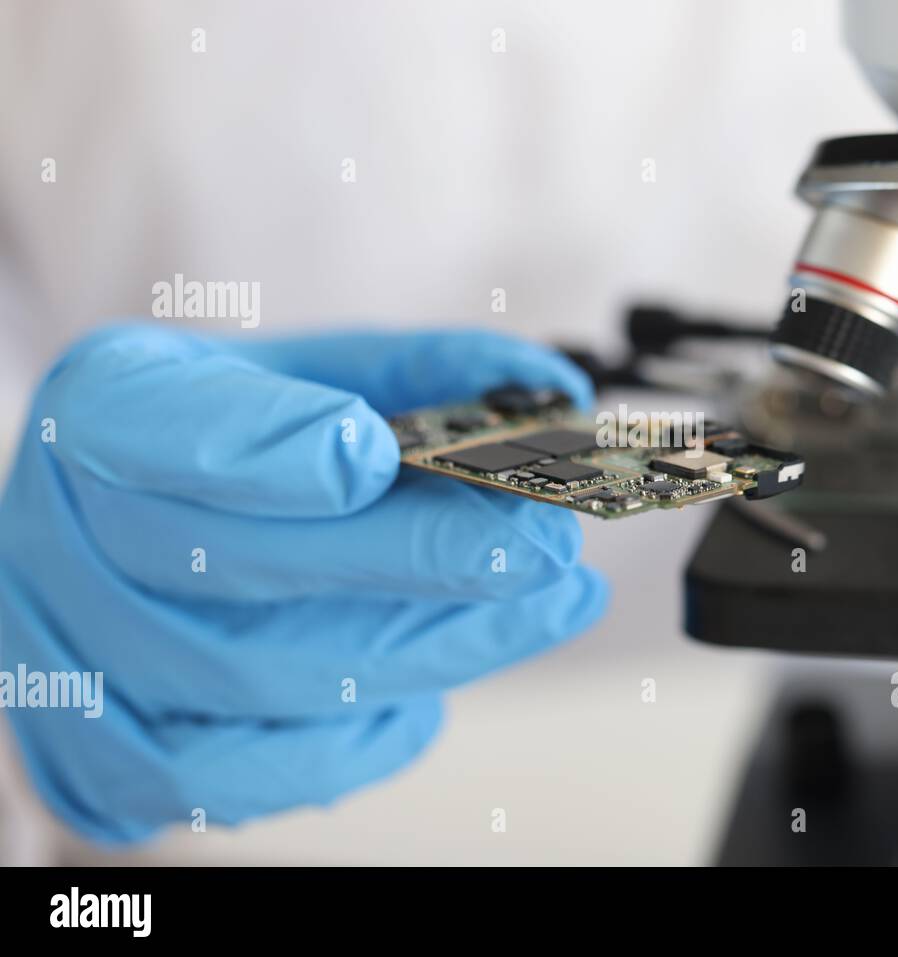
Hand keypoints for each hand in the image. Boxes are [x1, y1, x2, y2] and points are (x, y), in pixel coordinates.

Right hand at [0, 323, 606, 842]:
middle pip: (235, 565)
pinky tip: (427, 697)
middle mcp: (63, 534)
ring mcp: (72, 655)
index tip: (377, 452)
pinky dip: (349, 746)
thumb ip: (426, 374)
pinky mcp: (101, 753)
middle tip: (546, 546)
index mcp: (105, 408)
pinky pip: (231, 779)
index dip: (266, 448)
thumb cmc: (239, 436)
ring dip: (427, 649)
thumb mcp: (313, 369)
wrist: (124, 521)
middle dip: (413, 559)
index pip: (159, 426)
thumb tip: (557, 397)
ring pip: (258, 677)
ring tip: (548, 605)